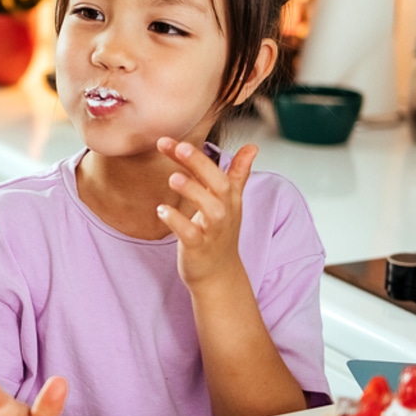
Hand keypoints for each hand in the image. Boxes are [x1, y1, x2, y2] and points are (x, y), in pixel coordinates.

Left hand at [156, 138, 254, 288]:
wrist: (219, 274)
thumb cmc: (221, 234)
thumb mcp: (231, 202)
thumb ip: (238, 173)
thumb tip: (253, 147)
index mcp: (229, 198)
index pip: (217, 171)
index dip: (199, 155)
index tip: (174, 141)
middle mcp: (224, 212)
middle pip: (219, 183)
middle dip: (200, 164)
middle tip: (179, 147)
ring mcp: (212, 231)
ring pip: (209, 208)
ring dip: (192, 191)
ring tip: (172, 178)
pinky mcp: (198, 248)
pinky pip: (190, 233)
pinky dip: (177, 221)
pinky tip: (162, 210)